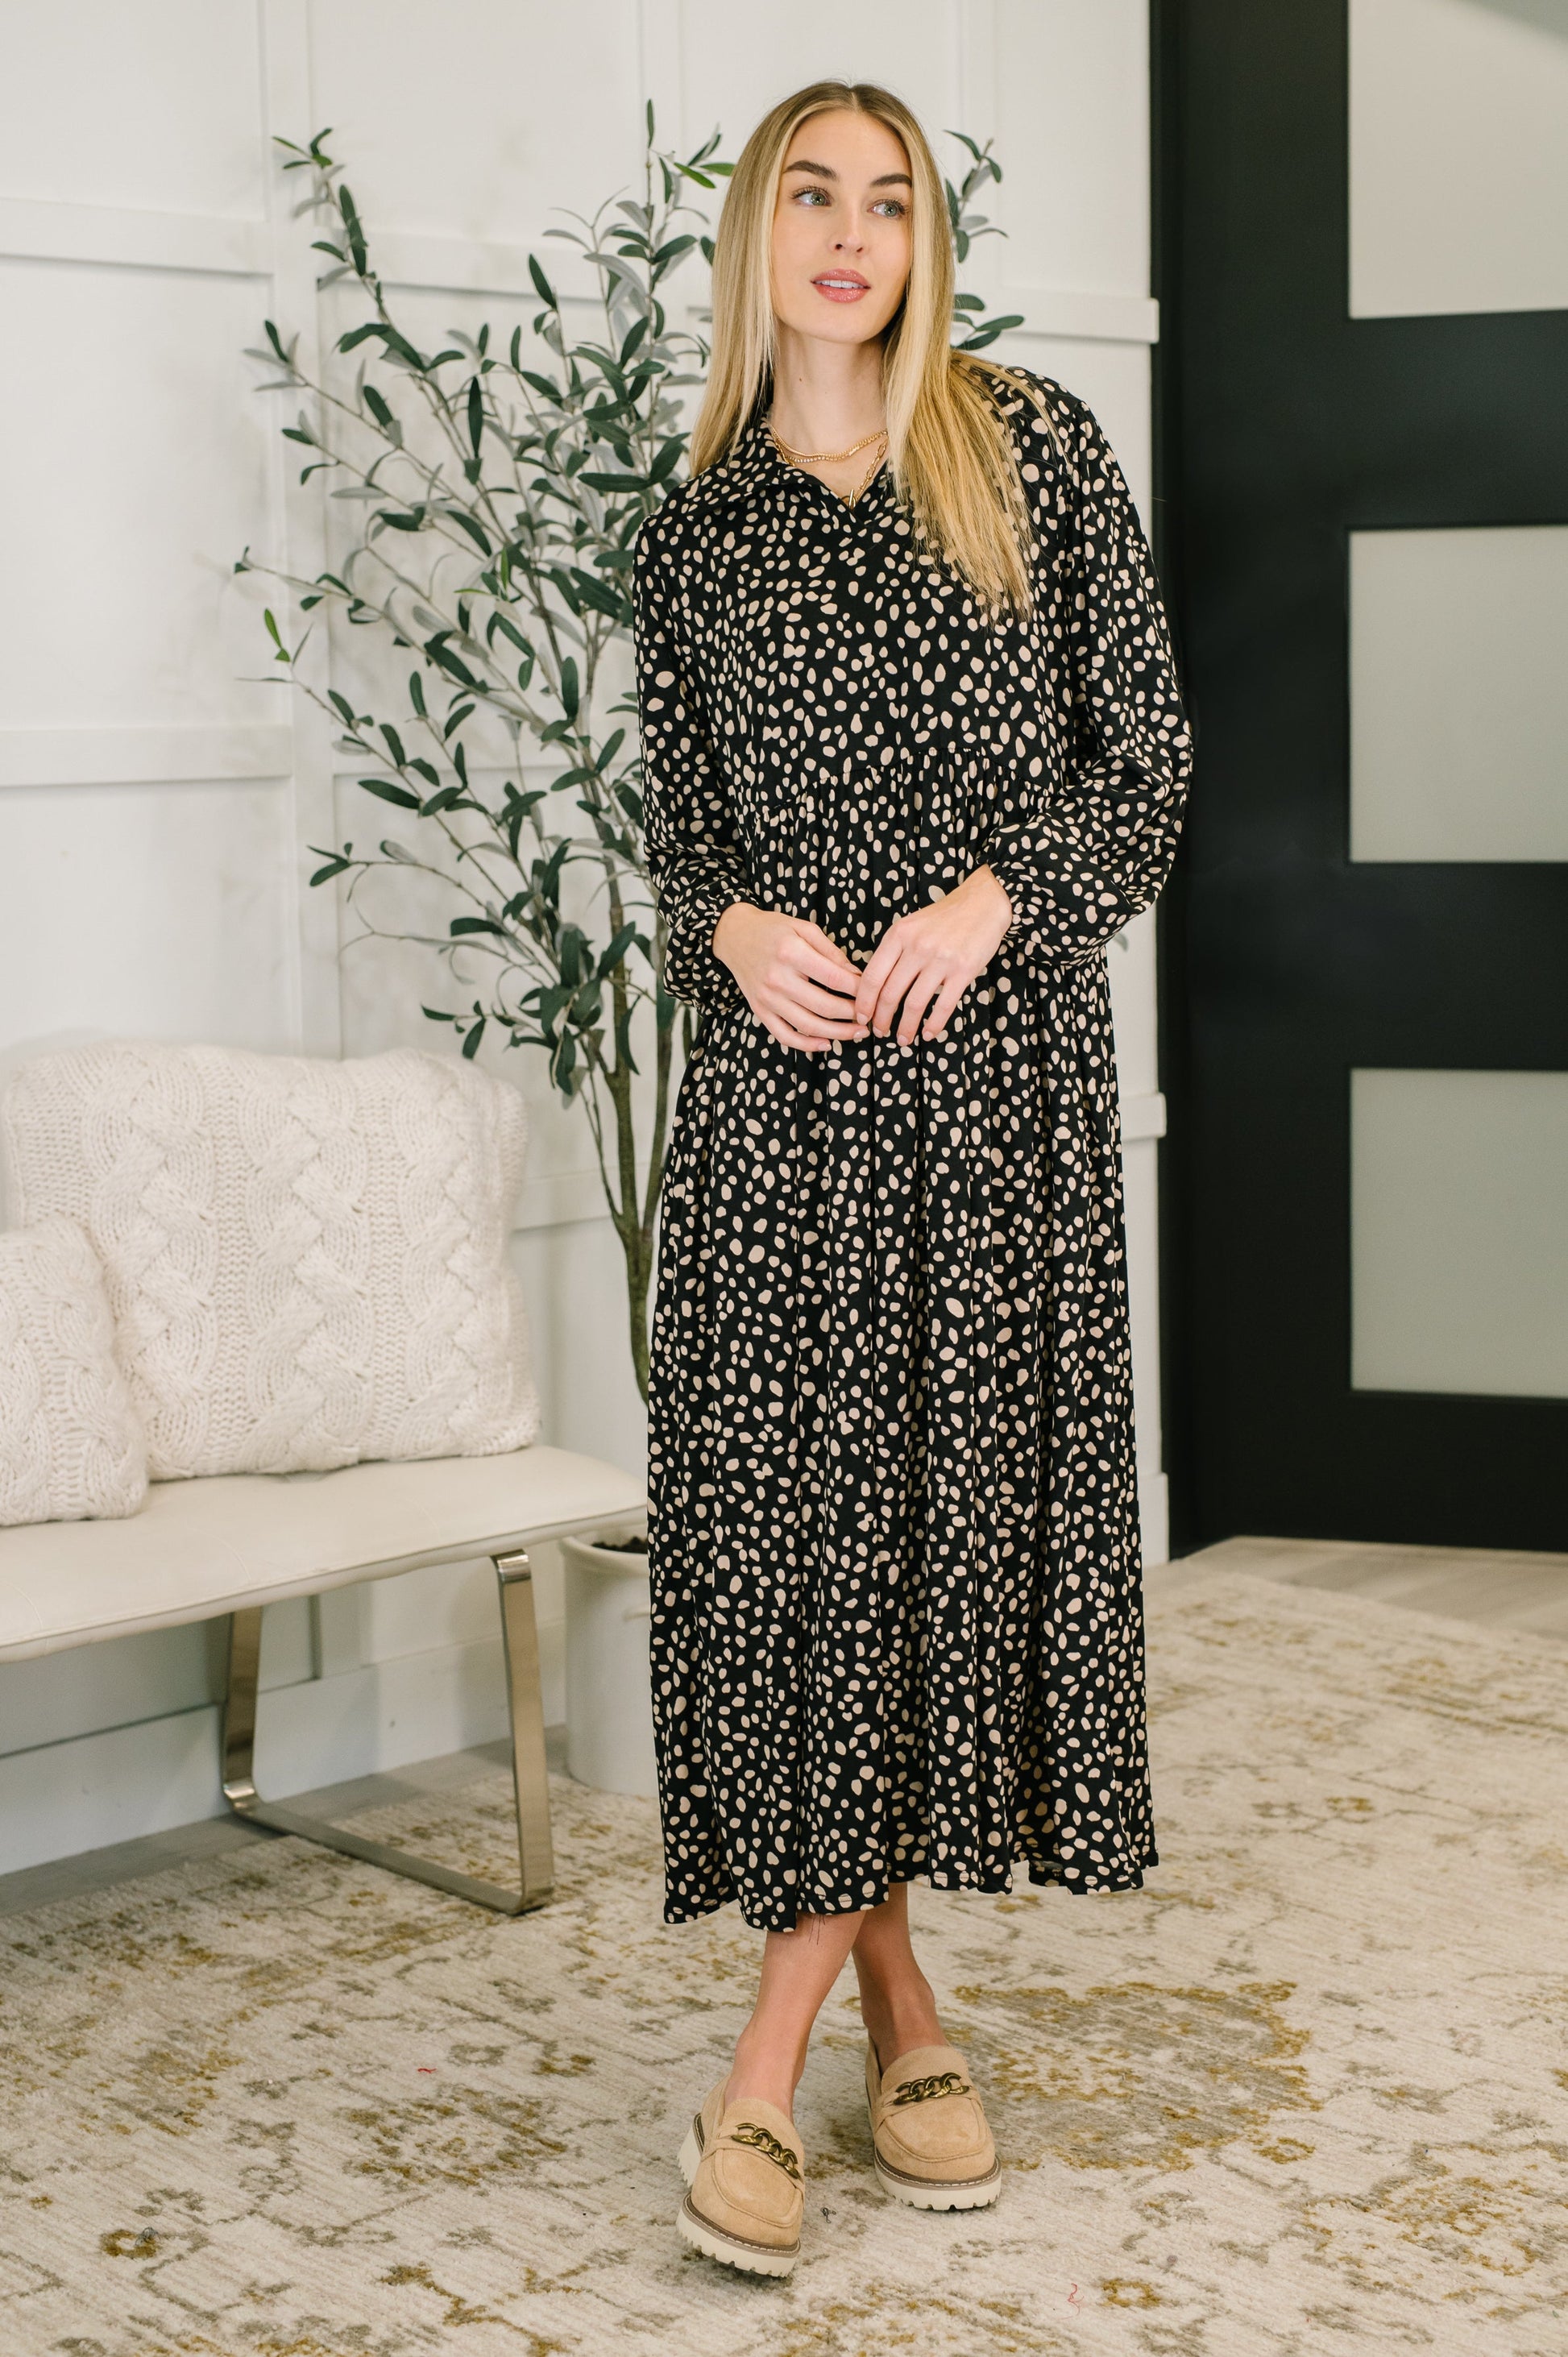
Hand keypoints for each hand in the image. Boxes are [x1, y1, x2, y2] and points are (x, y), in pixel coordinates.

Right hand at [712, 902, 869, 1054]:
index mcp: (792, 953)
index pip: (835, 978)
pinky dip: (807, 1045)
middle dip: (853, 1015)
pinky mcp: (760, 1011)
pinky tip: (826, 1044)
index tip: (874, 993)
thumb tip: (858, 976)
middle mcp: (778, 978)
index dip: (859, 990)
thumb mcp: (805, 928)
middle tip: (871, 1017)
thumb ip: (832, 952)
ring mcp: (767, 998)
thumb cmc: (774, 929)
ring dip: (837, 1034)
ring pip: (808, 1026)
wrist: (735, 936)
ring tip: (857, 1033)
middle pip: (824, 1006)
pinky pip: (784, 1036)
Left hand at [855, 866, 1013, 1043]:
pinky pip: (943, 1005)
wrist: (983, 903)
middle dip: (882, 1019)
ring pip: (915, 1003)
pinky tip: (928, 1033)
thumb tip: (876, 986)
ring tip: (903, 1039)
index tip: (862, 1016)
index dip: (864, 1002)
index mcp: (899, 935)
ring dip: (906, 1027)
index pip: (872, 976)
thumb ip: (894, 951)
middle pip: (890, 993)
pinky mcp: (964, 970)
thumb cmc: (944, 918)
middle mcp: (917, 947)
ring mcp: (941, 959)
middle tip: (880, 1032)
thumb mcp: (910, 926)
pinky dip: (933, 1024)